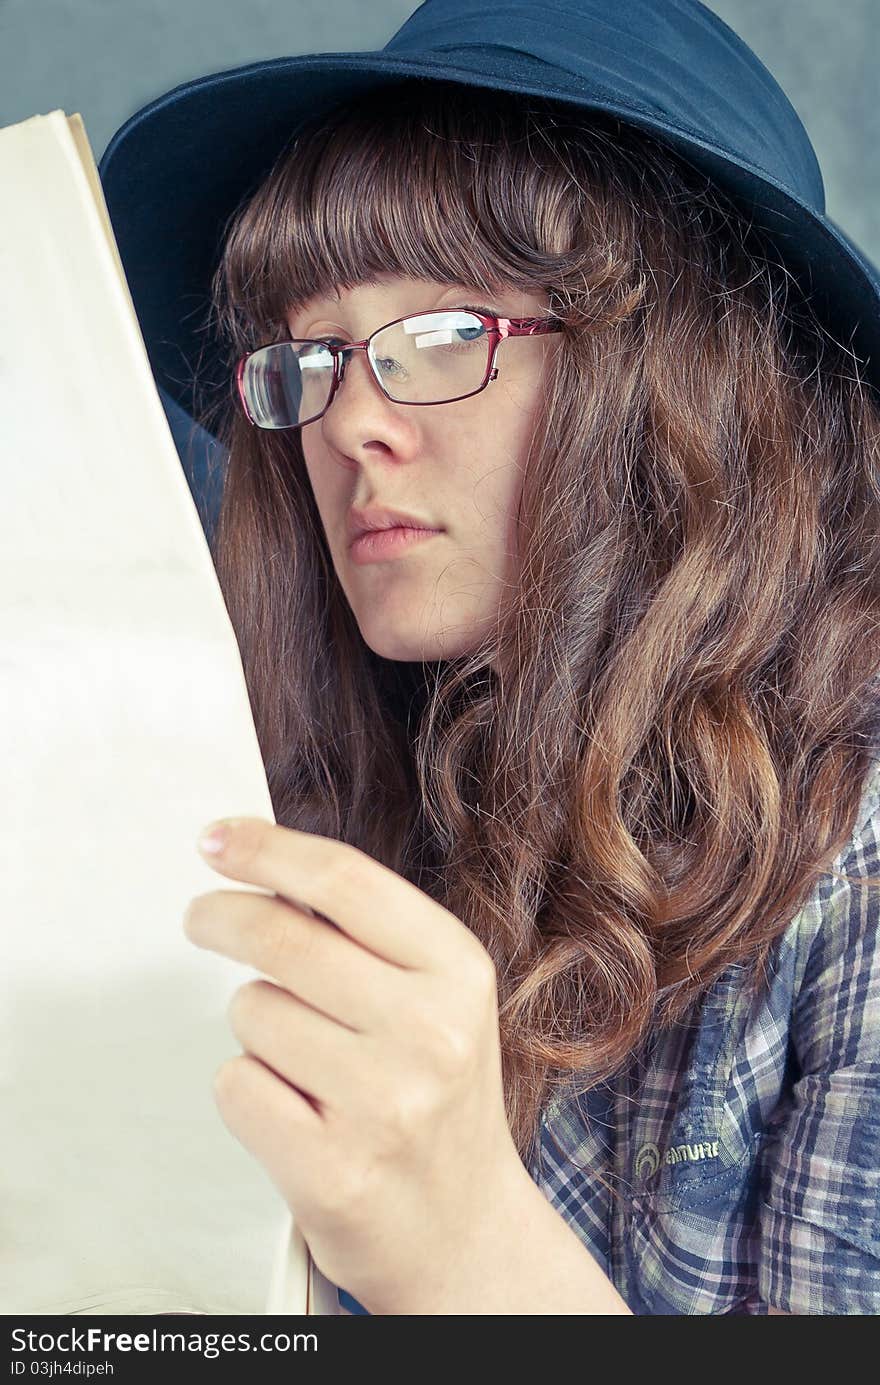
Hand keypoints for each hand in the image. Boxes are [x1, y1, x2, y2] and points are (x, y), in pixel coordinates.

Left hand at [183, 816, 524, 1311]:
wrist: (465, 1231)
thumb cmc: (437, 1095)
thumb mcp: (437, 996)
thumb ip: (366, 932)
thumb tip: (264, 868)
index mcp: (457, 970)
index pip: (344, 879)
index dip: (266, 849)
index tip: (216, 839)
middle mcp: (430, 1031)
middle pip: (281, 936)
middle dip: (220, 917)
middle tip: (201, 919)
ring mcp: (384, 1105)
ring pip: (252, 1011)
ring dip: (255, 1024)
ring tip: (302, 1060)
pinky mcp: (332, 1171)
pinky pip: (237, 1085)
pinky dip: (246, 1087)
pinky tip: (291, 1109)